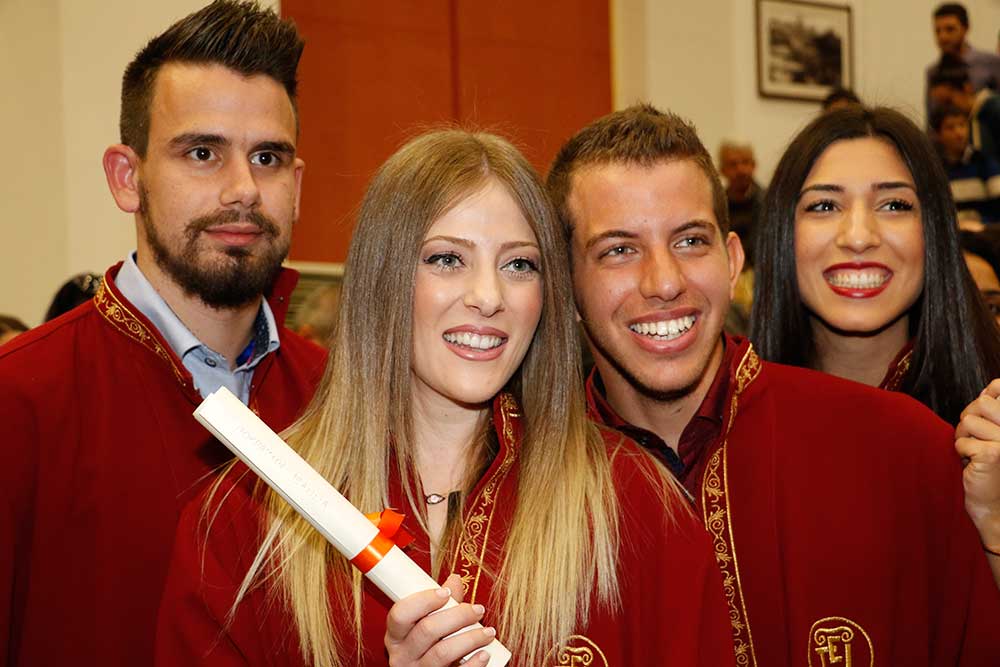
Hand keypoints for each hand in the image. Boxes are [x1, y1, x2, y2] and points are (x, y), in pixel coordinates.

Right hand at [384, 573, 495, 665]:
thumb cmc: (429, 646)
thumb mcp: (426, 624)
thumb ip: (440, 603)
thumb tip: (454, 580)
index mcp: (395, 635)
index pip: (400, 614)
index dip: (423, 600)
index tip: (446, 592)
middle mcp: (402, 655)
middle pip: (427, 630)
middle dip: (458, 616)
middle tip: (478, 609)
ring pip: (442, 653)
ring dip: (470, 639)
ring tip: (488, 632)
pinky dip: (473, 664)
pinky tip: (485, 654)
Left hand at [956, 380, 999, 545]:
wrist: (996, 505)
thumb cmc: (992, 466)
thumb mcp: (994, 432)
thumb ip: (995, 408)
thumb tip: (994, 385)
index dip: (986, 398)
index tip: (987, 417)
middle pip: (980, 403)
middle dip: (970, 421)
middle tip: (977, 440)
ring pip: (967, 421)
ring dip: (965, 438)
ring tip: (976, 454)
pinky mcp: (994, 453)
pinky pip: (962, 442)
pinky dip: (962, 453)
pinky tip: (975, 465)